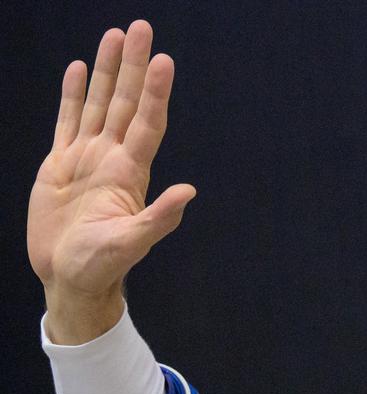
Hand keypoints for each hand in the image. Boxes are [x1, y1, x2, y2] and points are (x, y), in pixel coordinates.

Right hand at [28, 20, 195, 342]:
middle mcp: (111, 159)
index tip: (163, 60)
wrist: (70, 278)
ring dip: (107, 70)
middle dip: (132, 65)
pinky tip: (79, 69)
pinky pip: (67, 120)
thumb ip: (159, 218)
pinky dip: (73, 94)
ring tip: (114, 35)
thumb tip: (189, 192)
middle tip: (140, 27)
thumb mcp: (131, 243)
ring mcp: (86, 159)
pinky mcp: (60, 164)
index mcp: (129, 174)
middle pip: (124, 102)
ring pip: (98, 104)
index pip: (146, 123)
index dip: (154, 92)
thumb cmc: (102, 267)